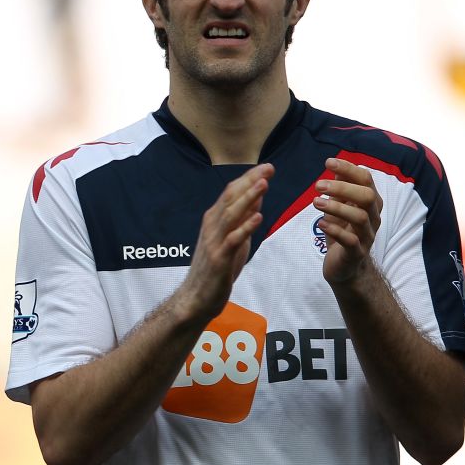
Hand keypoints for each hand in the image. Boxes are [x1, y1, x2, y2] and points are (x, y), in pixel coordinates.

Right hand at [173, 163, 272, 321]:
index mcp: (214, 221)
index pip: (231, 193)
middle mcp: (211, 227)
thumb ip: (242, 220)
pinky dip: (245, 227)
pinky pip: (233, 239)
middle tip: (268, 168)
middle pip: (230, 199)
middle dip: (250, 182)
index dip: (248, 179)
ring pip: (231, 215)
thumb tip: (257, 199)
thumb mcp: (233, 241)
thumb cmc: (215, 270)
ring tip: (263, 184)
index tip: (267, 167)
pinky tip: (258, 217)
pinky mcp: (219, 258)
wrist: (196, 298)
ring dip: (248, 198)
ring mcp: (214, 242)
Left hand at [314, 157, 381, 286]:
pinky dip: (335, 230)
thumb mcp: (340, 208)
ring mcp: (367, 236)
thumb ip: (340, 190)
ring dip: (336, 207)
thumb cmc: (342, 232)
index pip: (366, 180)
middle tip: (318, 185)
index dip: (349, 169)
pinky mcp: (356, 252)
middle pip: (368, 197)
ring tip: (315, 202)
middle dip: (343, 188)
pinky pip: (350, 240)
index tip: (328, 162)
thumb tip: (335, 167)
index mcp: (370, 203)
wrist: (345, 266)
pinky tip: (321, 224)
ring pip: (359, 217)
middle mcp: (373, 217)